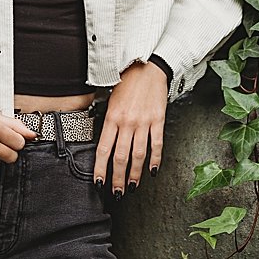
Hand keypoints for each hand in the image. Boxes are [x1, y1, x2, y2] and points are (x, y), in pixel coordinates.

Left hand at [94, 61, 167, 196]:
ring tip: (132, 186)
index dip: (100, 169)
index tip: (99, 182)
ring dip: (135, 174)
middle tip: (117, 192)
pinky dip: (155, 160)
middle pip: (120, 157)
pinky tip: (152, 170)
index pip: (103, 150)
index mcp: (112, 117)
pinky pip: (156, 145)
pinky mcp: (158, 120)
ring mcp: (144, 122)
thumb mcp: (110, 100)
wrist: (148, 67)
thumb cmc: (127, 82)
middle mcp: (127, 122)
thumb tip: (105, 142)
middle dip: (118, 178)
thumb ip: (109, 121)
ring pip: (138, 155)